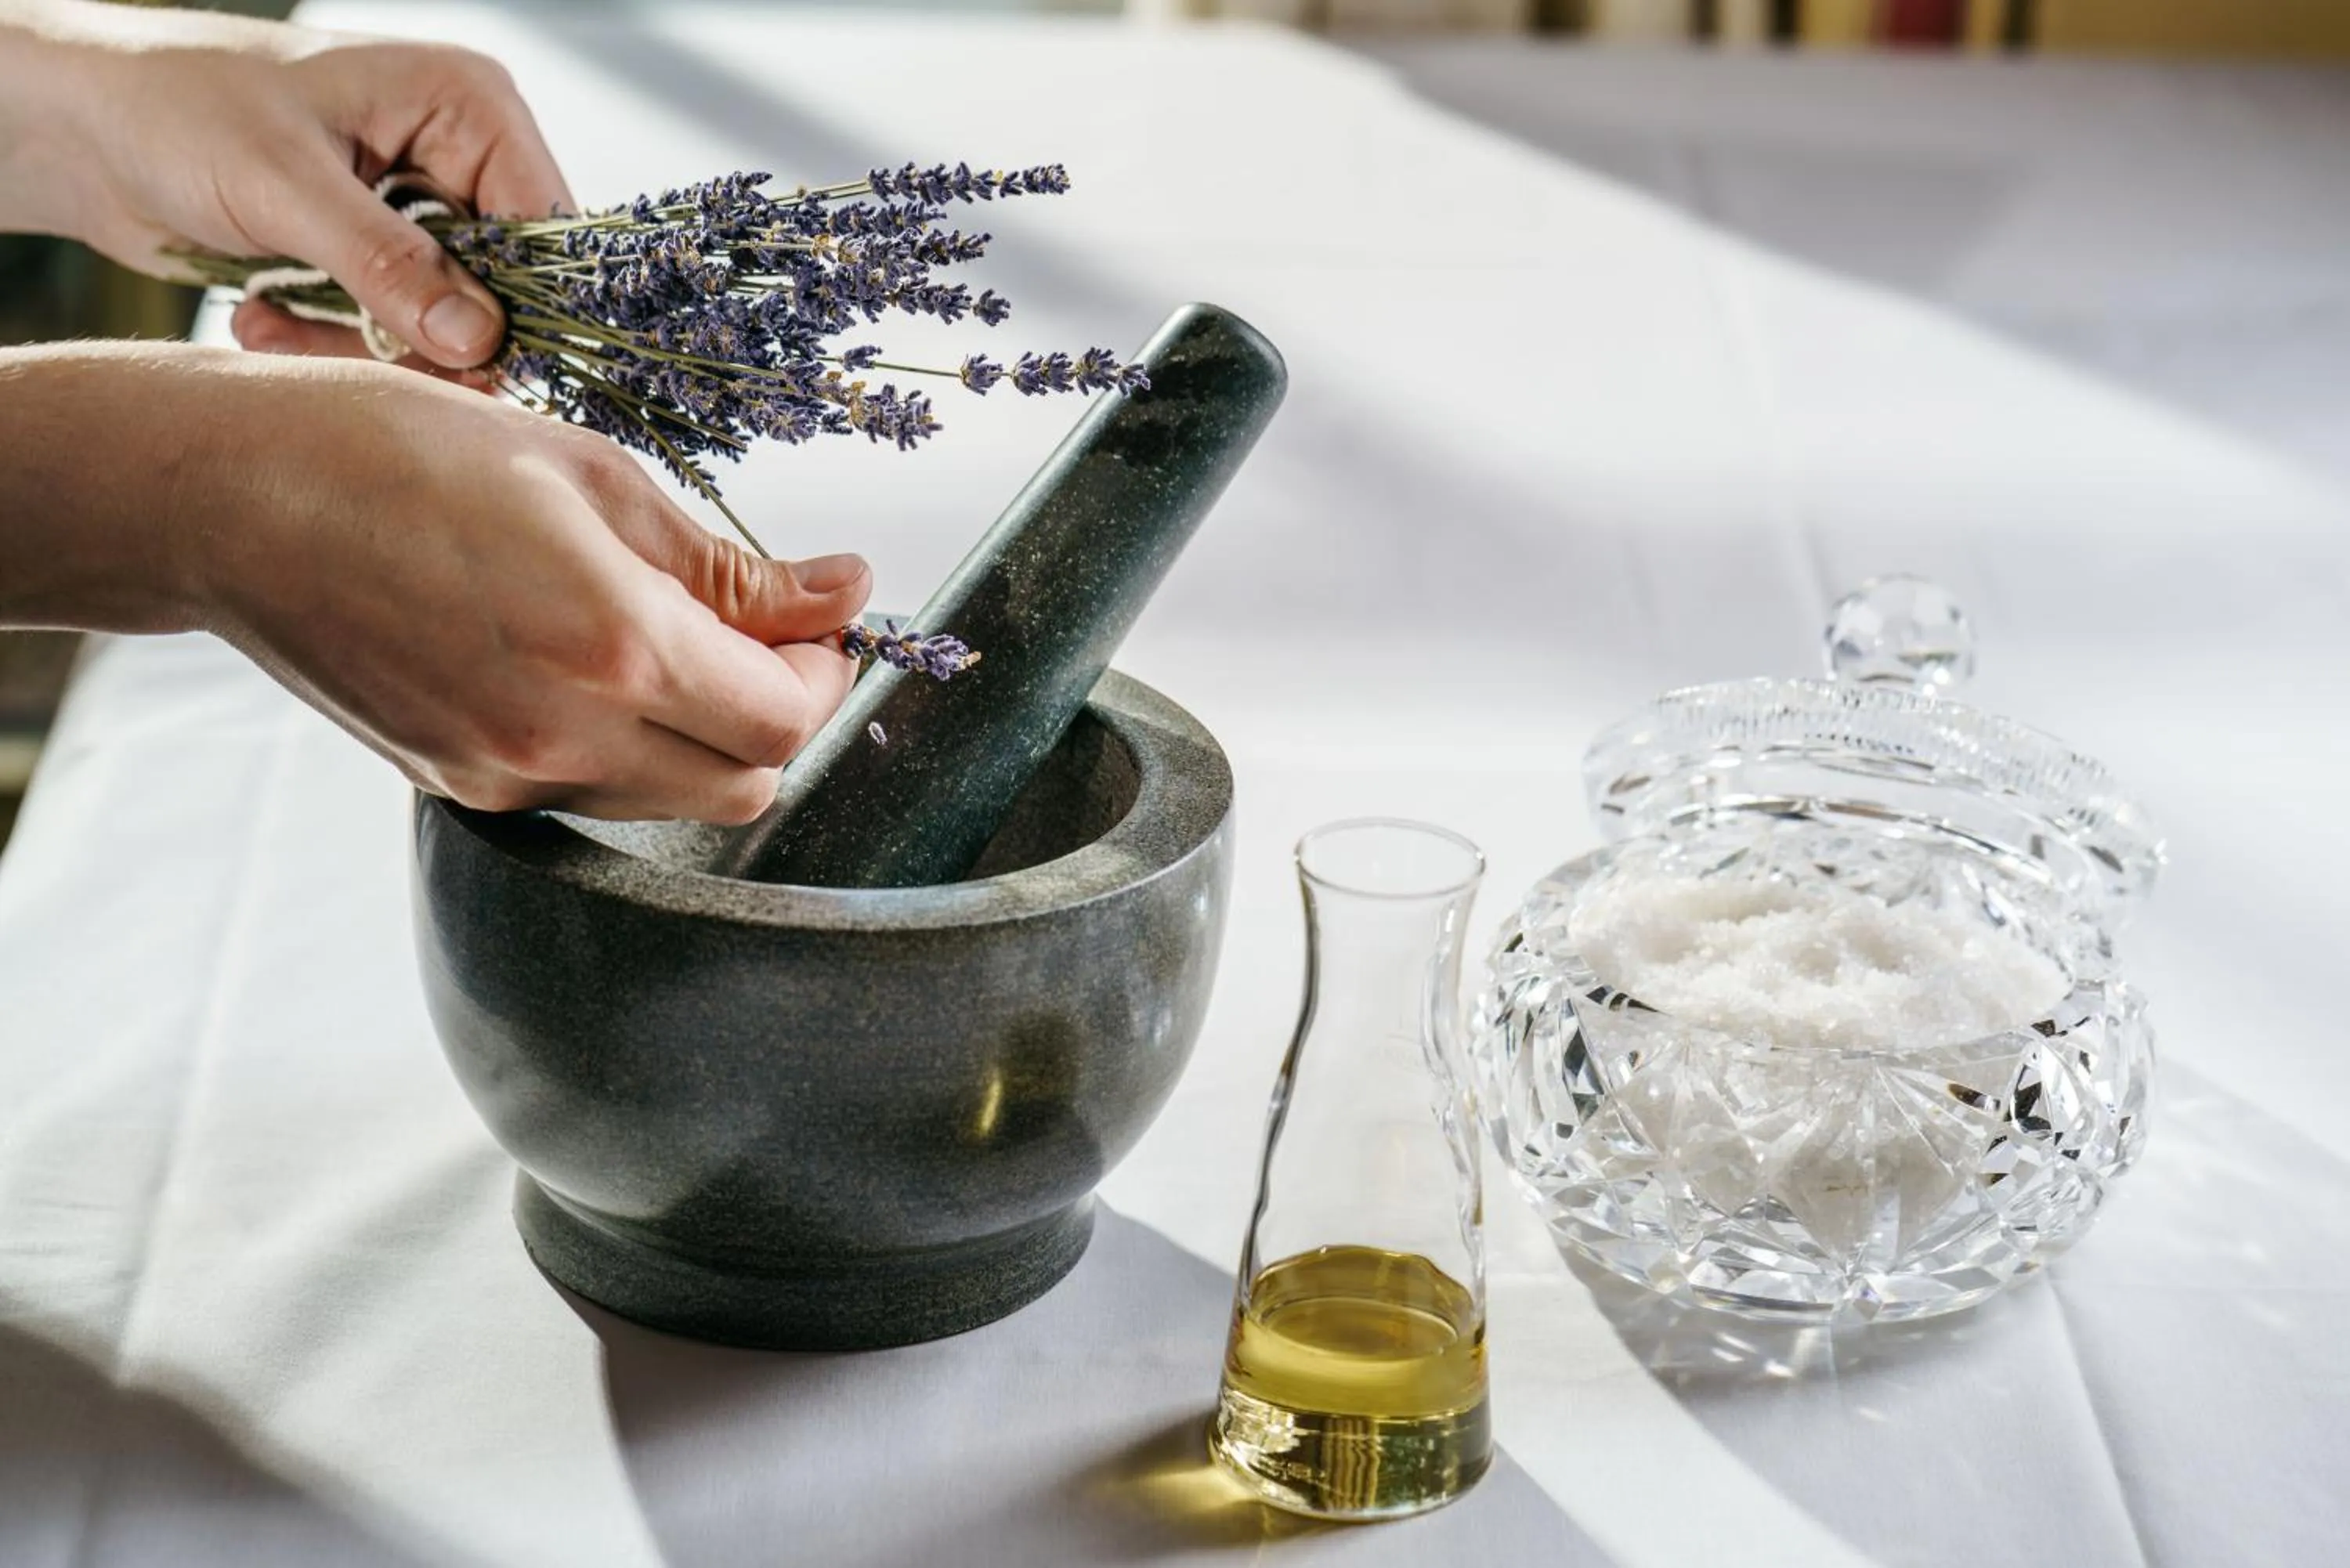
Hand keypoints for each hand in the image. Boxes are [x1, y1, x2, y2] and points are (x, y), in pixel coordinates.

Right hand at [0, 343, 868, 824]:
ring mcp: (505, 776)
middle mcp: (562, 736)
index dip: (826, 673)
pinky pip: (590, 791)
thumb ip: (729, 565)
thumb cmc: (402, 451)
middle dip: (779, 716)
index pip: (786, 719)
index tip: (823, 617)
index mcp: (611, 645)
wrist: (229, 499)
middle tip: (766, 635)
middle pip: (746, 785)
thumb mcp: (592, 477)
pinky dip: (625, 743)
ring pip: (672, 798)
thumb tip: (847, 593)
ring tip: (669, 637)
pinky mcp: (459, 789)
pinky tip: (587, 663)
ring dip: (705, 736)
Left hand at [1, 2, 567, 373]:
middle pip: (503, 290)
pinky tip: (264, 319)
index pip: (548, 227)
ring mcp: (416, 209)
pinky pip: (393, 330)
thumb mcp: (286, 187)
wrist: (79, 127)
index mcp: (466, 105)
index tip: (469, 367)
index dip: (521, 307)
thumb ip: (390, 265)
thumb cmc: (173, 108)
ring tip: (274, 328)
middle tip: (348, 354)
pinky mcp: (374, 254)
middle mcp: (457, 156)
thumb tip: (483, 342)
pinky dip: (329, 341)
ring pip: (447, 325)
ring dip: (361, 346)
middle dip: (423, 338)